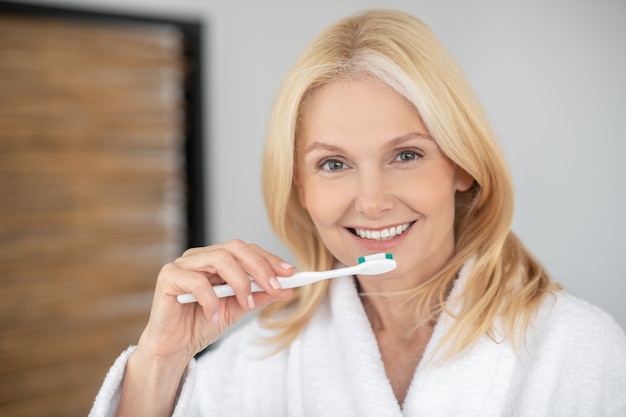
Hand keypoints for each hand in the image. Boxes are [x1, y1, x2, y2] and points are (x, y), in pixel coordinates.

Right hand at [136, 240, 294, 360]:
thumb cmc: (202, 324)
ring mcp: (183, 264)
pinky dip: (210, 299)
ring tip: (245, 303)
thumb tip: (287, 288)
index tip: (291, 273)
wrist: (174, 347)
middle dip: (260, 267)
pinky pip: (196, 281)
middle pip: (235, 248)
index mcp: (216, 259)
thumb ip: (259, 296)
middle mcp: (200, 256)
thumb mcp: (238, 309)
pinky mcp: (168, 277)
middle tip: (275, 287)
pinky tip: (212, 316)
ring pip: (219, 258)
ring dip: (239, 281)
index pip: (246, 250)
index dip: (269, 259)